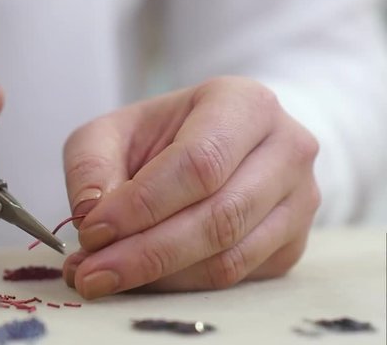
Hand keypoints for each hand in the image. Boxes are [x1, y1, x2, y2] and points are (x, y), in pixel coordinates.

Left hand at [62, 77, 319, 298]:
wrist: (215, 145)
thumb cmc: (160, 136)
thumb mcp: (112, 132)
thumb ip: (91, 165)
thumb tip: (89, 214)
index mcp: (244, 103)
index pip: (198, 162)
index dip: (142, 204)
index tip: (91, 232)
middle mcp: (286, 149)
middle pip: (219, 217)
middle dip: (145, 252)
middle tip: (88, 274)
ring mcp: (299, 200)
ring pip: (229, 257)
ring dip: (159, 277)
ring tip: (104, 277)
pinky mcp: (293, 242)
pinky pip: (237, 277)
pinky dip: (181, 285)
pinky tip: (143, 279)